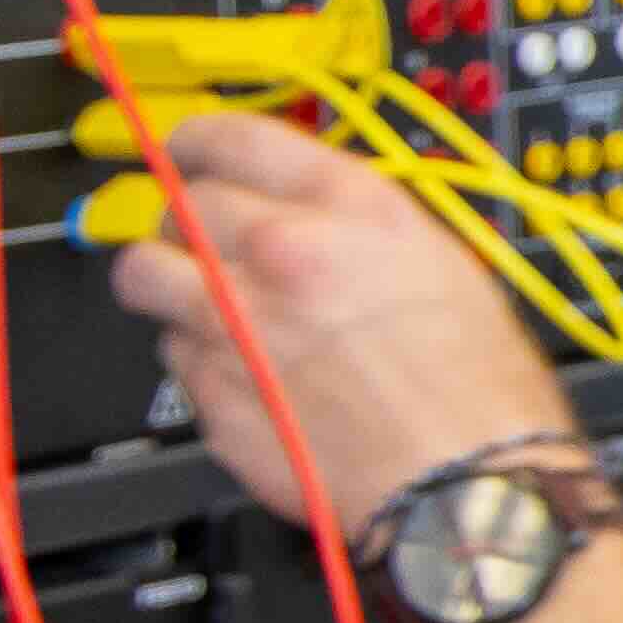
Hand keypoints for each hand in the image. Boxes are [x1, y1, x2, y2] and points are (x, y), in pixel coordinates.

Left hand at [101, 109, 580, 537]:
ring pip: (143, 274)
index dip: (198, 140)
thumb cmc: (479, 390)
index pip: (234, 138)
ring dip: (162, 280)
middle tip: (204, 240)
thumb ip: (359, 229)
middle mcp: (279, 252)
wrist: (465, 484)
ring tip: (192, 301)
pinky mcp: (208, 393)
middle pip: (180, 205)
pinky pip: (172, 356)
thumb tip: (311, 216)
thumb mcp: (445, 266)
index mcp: (349, 209)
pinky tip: (242, 373)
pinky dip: (194, 358)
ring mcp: (233, 323)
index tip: (188, 149)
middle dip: (187, 220)